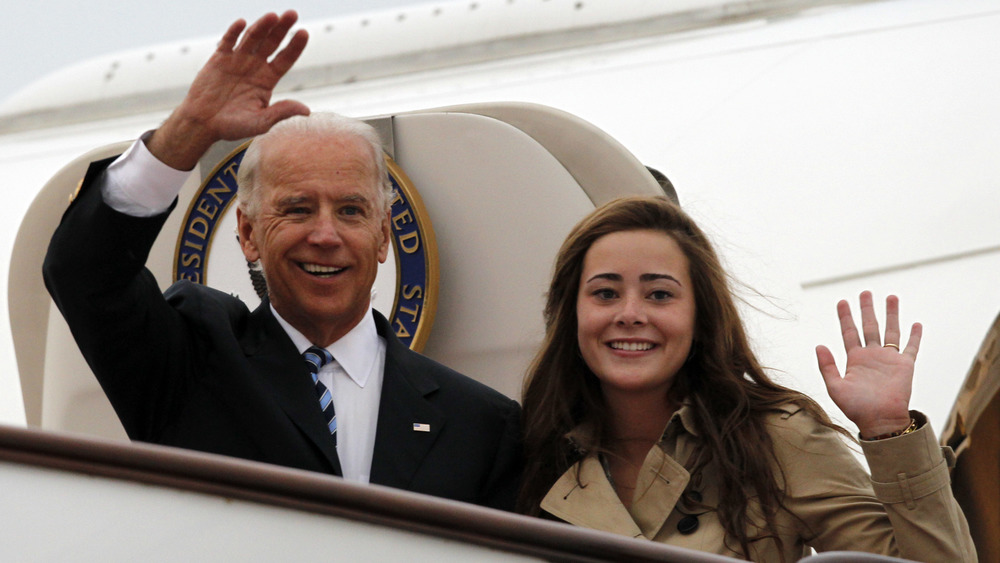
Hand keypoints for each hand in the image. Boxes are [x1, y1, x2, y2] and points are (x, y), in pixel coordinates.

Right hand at [148, 10, 309, 169]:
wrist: (203, 124)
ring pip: (252, 38)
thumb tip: (307, 110)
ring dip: (261, 26)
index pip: (285, 59)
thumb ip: (281, 113)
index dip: (295, 46)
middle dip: (282, 28)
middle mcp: (255, 66)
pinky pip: (228, 42)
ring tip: (272, 16)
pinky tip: (242, 23)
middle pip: (272, 43)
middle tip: (292, 14)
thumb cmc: (233, 126)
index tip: (304, 32)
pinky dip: (234, 32)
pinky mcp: (219, 59)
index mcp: (267, 79)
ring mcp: (237, 60)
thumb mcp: (261, 122)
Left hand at [815, 291, 920, 438]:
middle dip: (867, 309)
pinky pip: (911, 348)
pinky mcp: (905, 366)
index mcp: (854, 359)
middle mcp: (872, 356)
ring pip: (890, 331)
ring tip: (891, 297)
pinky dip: (914, 336)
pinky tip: (916, 324)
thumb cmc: (856, 408)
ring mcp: (889, 360)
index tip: (842, 301)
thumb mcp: (835, 387)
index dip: (845, 317)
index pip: (849, 332)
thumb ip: (827, 366)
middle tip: (866, 292)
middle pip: (869, 326)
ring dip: (891, 315)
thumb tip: (819, 345)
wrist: (880, 422)